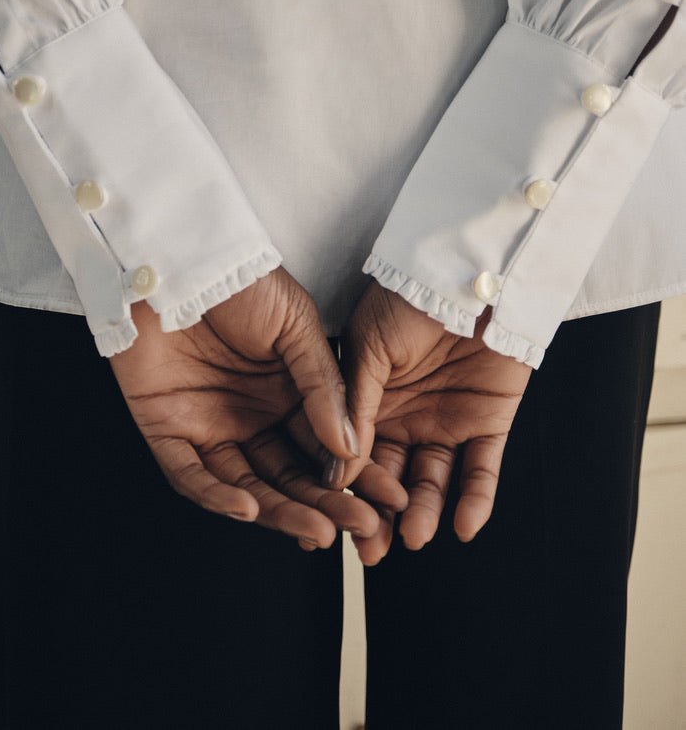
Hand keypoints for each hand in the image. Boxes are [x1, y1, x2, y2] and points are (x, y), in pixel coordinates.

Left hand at [109, 266, 388, 547]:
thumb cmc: (242, 281)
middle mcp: (250, 417)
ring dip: (280, 511)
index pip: (322, 448)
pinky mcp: (166, 430)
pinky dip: (217, 496)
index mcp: (286, 395)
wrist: (183, 257)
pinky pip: (190, 475)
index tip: (388, 497)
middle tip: (359, 526)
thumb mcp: (296, 326)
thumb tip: (351, 444)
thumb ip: (321, 384)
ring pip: (246, 484)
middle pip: (289, 474)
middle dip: (324, 503)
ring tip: (317, 529)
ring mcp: (208, 426)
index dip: (354, 474)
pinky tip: (249, 508)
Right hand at [342, 282, 531, 563]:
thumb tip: (333, 468)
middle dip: (381, 516)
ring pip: (432, 480)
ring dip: (424, 511)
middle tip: (372, 550)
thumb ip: (352, 405)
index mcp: (369, 400)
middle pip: (391, 478)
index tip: (332, 523)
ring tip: (415, 537)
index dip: (345, 491)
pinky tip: (463, 526)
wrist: (469, 272)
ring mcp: (446, 420)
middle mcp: (404, 417)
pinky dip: (475, 499)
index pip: (354, 456)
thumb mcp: (368, 348)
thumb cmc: (407, 298)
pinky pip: (482, 469)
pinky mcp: (489, 422)